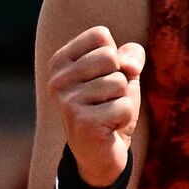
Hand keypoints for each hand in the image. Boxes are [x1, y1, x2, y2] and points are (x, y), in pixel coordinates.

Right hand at [48, 25, 143, 187]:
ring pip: (119, 82)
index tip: (103, 77)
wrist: (100, 153)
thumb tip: (130, 65)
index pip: (100, 35)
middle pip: (110, 57)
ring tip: (106, 114)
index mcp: (61, 61)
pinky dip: (124, 118)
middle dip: (120, 79)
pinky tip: (108, 128)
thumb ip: (130, 56)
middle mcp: (58, 80)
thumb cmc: (109, 106)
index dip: (114, 56)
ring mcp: (68, 101)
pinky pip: (123, 106)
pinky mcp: (83, 122)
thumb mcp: (122, 73)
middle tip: (106, 99)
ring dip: (122, 100)